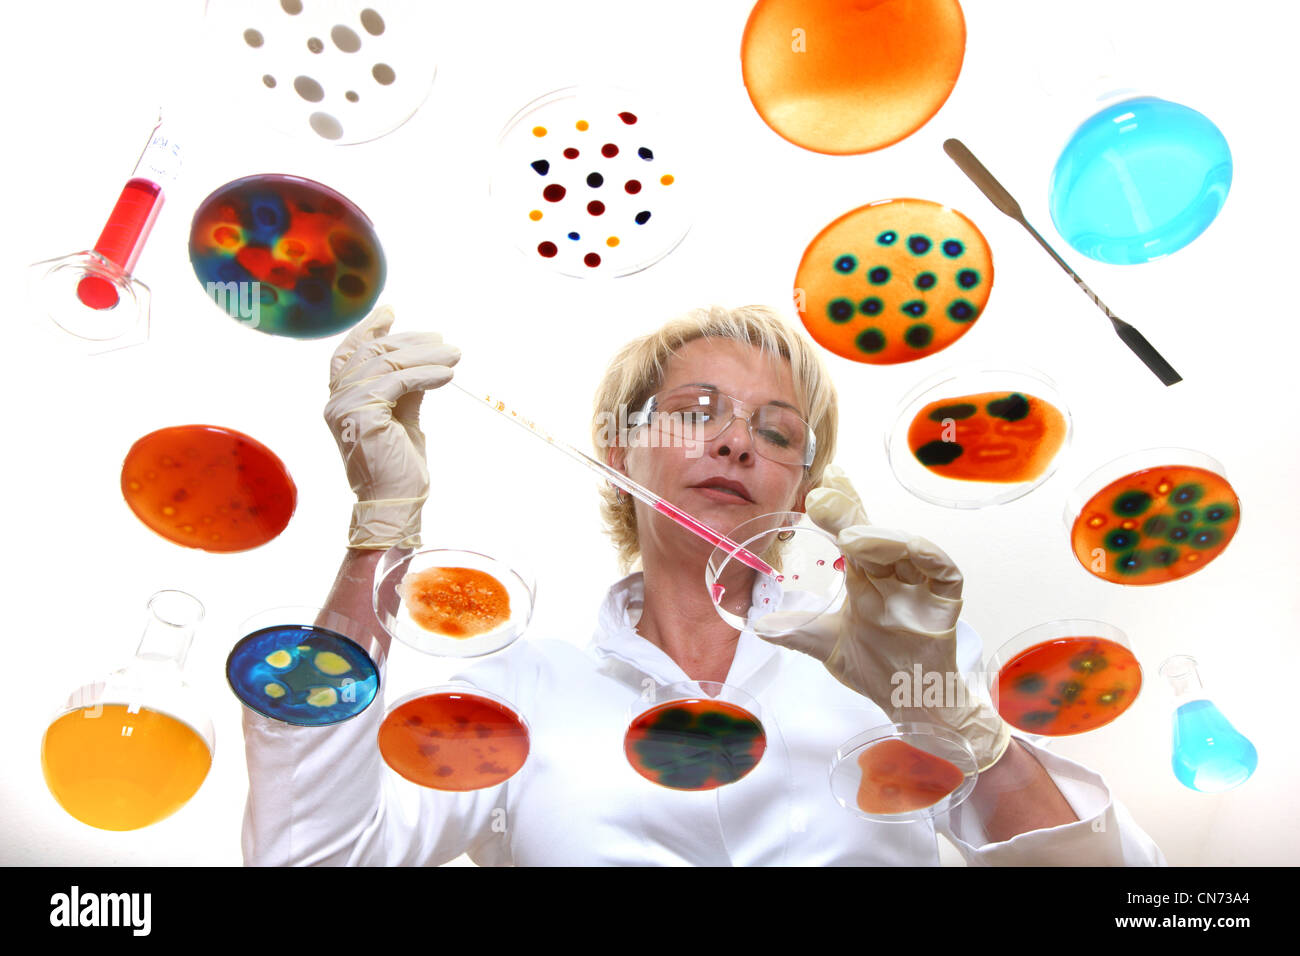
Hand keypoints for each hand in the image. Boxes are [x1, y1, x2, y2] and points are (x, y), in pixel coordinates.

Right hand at [323, 305, 460, 548]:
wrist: (395, 503)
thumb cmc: (398, 468)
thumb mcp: (403, 418)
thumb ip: (404, 389)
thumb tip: (421, 361)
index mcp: (340, 400)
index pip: (348, 353)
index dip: (368, 329)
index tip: (391, 312)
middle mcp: (336, 401)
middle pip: (372, 352)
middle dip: (410, 341)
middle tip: (443, 340)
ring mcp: (346, 407)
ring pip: (386, 362)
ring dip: (426, 355)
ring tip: (455, 355)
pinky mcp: (364, 415)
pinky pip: (399, 380)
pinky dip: (427, 373)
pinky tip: (448, 375)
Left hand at [765, 465, 1009, 770]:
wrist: (911, 703)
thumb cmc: (877, 669)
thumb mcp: (827, 646)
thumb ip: (795, 632)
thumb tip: (756, 625)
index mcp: (866, 578)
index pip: (851, 533)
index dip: (840, 506)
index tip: (822, 480)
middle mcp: (893, 575)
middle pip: (872, 534)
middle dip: (849, 511)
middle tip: (824, 493)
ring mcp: (920, 584)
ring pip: (904, 546)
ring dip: (879, 536)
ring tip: (851, 536)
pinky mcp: (946, 597)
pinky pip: (940, 568)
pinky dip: (923, 553)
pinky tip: (903, 546)